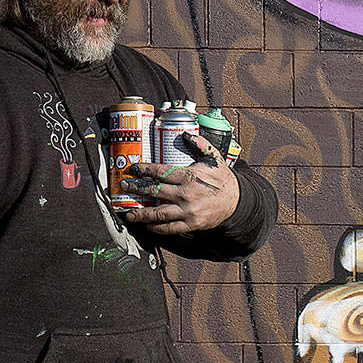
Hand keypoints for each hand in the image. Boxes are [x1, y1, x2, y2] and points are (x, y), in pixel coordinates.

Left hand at [121, 144, 240, 234]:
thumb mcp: (214, 157)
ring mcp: (188, 211)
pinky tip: (148, 225)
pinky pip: (170, 228)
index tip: (133, 168)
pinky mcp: (191, 224)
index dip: (145, 169)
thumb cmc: (223, 178)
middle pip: (155, 191)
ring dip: (142, 214)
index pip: (161, 172)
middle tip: (124, 186)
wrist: (238, 201)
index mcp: (189, 176)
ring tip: (129, 214)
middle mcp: (186, 194)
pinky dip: (157, 228)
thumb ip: (200, 144)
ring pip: (159, 213)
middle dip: (137, 189)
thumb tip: (185, 134)